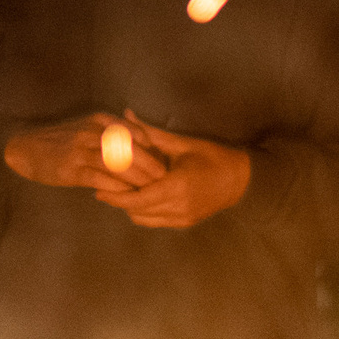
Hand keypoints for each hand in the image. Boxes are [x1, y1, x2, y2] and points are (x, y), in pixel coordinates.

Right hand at [3, 112, 165, 192]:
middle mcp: (93, 131)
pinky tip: (126, 197)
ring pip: (119, 164)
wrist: (26, 149)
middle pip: (131, 149)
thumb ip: (113, 133)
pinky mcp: (72, 168)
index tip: (164, 163)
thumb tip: (143, 142)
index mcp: (101, 120)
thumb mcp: (88, 129)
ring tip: (150, 190)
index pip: (136, 133)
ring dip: (137, 179)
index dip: (153, 150)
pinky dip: (116, 188)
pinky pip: (101, 179)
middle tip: (164, 180)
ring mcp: (82, 149)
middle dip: (150, 166)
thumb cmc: (62, 142)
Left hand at [95, 117, 250, 228]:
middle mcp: (179, 206)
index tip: (98, 190)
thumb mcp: (181, 143)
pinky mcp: (185, 223)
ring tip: (118, 193)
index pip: (137, 199)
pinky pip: (155, 221)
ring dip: (130, 207)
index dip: (115, 197)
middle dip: (119, 201)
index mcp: (177, 185)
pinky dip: (143, 211)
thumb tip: (126, 115)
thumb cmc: (212, 156)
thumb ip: (150, 133)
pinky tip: (138, 198)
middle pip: (137, 211)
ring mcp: (182, 218)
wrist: (241, 179)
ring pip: (144, 219)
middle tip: (103, 189)